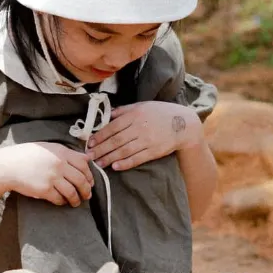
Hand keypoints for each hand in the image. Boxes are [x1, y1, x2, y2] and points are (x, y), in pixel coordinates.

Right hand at [0, 142, 93, 206]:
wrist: (8, 165)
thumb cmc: (27, 155)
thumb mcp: (48, 148)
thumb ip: (66, 153)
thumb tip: (86, 159)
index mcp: (61, 152)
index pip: (83, 164)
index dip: (90, 175)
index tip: (90, 182)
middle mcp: (59, 164)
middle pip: (81, 180)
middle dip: (86, 190)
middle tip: (87, 195)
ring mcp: (52, 177)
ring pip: (72, 192)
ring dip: (76, 199)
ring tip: (76, 202)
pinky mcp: (44, 189)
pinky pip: (59, 198)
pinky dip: (62, 202)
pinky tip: (62, 202)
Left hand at [87, 102, 201, 170]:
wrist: (183, 123)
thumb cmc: (161, 113)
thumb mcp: (142, 106)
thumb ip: (124, 110)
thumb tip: (108, 115)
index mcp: (135, 115)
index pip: (113, 127)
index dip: (100, 136)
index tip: (90, 142)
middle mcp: (140, 127)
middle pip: (116, 140)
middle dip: (100, 149)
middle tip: (89, 156)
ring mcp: (147, 140)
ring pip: (124, 151)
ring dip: (109, 158)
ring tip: (98, 163)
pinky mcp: (154, 151)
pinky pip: (137, 158)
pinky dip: (125, 163)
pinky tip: (115, 166)